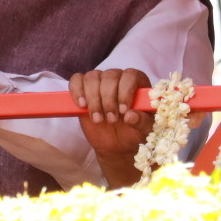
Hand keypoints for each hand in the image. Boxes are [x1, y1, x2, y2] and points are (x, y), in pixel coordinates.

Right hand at [71, 68, 152, 186]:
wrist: (117, 144)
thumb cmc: (133, 132)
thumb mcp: (144, 130)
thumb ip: (142, 122)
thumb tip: (131, 116)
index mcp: (137, 82)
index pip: (130, 76)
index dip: (125, 92)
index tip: (124, 111)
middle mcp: (118, 77)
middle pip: (109, 76)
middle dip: (108, 100)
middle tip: (111, 120)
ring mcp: (99, 81)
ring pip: (92, 77)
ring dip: (93, 99)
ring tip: (98, 119)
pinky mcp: (83, 89)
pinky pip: (76, 80)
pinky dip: (77, 91)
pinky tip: (82, 105)